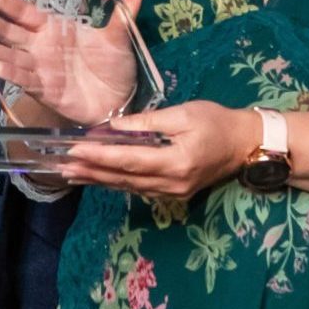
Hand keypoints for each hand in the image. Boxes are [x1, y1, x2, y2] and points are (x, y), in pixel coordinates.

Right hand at [0, 0, 143, 123]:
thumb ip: (122, 16)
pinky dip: (9, 74)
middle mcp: (41, 47)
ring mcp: (39, 69)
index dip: (6, 4)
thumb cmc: (115, 66)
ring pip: (10, 56)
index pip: (25, 13)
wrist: (120, 100)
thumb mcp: (119, 39)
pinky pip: (23, 80)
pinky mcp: (42, 90)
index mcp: (55, 29)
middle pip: (10, 32)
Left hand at [47, 101, 253, 198]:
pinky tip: (99, 178)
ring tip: (73, 174)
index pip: (128, 160)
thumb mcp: (182, 114)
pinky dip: (117, 182)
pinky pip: (139, 188)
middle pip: (124, 179)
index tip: (74, 150)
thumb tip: (112, 127)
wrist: (245, 144)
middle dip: (92, 172)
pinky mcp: (174, 194)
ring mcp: (173, 193)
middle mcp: (172, 183)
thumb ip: (147, 123)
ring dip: (99, 180)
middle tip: (63, 166)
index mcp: (176, 161)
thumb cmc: (216, 122)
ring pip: (129, 187)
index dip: (99, 156)